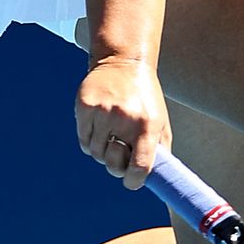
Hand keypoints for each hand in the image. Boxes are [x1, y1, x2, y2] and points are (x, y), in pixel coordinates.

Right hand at [75, 54, 170, 188]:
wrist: (123, 62)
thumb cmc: (145, 97)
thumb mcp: (160, 120)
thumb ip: (160, 150)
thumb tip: (156, 180)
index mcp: (147, 125)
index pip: (139, 167)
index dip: (134, 181)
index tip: (131, 181)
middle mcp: (125, 118)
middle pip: (112, 164)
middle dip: (115, 165)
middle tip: (119, 153)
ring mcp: (102, 112)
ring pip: (95, 153)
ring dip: (102, 150)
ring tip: (110, 133)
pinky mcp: (84, 106)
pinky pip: (83, 140)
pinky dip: (90, 140)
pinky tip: (99, 125)